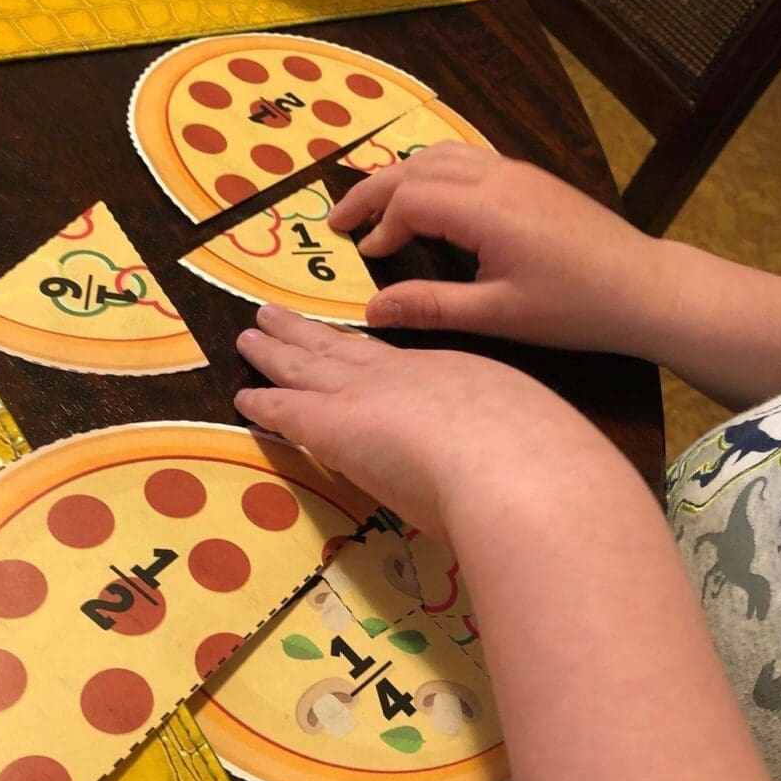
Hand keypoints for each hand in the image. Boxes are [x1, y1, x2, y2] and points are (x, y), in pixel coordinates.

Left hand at [234, 305, 617, 539]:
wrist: (517, 465)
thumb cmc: (537, 457)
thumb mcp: (527, 433)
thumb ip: (506, 444)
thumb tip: (509, 467)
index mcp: (453, 377)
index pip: (397, 363)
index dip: (366, 351)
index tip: (351, 343)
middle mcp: (405, 376)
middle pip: (345, 347)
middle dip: (310, 333)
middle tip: (277, 313)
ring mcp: (367, 396)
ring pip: (309, 366)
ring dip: (278, 351)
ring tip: (250, 332)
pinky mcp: (335, 426)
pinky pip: (288, 409)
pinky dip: (264, 402)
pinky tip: (242, 396)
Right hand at [328, 142, 660, 356]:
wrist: (642, 287)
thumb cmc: (574, 308)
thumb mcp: (498, 315)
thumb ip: (431, 307)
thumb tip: (371, 311)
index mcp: (487, 209)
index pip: (410, 200)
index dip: (379, 228)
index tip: (365, 260)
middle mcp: (498, 177)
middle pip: (416, 167)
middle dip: (372, 191)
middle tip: (337, 220)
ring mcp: (516, 172)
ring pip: (441, 154)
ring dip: (401, 175)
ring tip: (374, 205)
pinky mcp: (529, 179)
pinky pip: (467, 158)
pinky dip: (432, 171)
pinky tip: (427, 197)